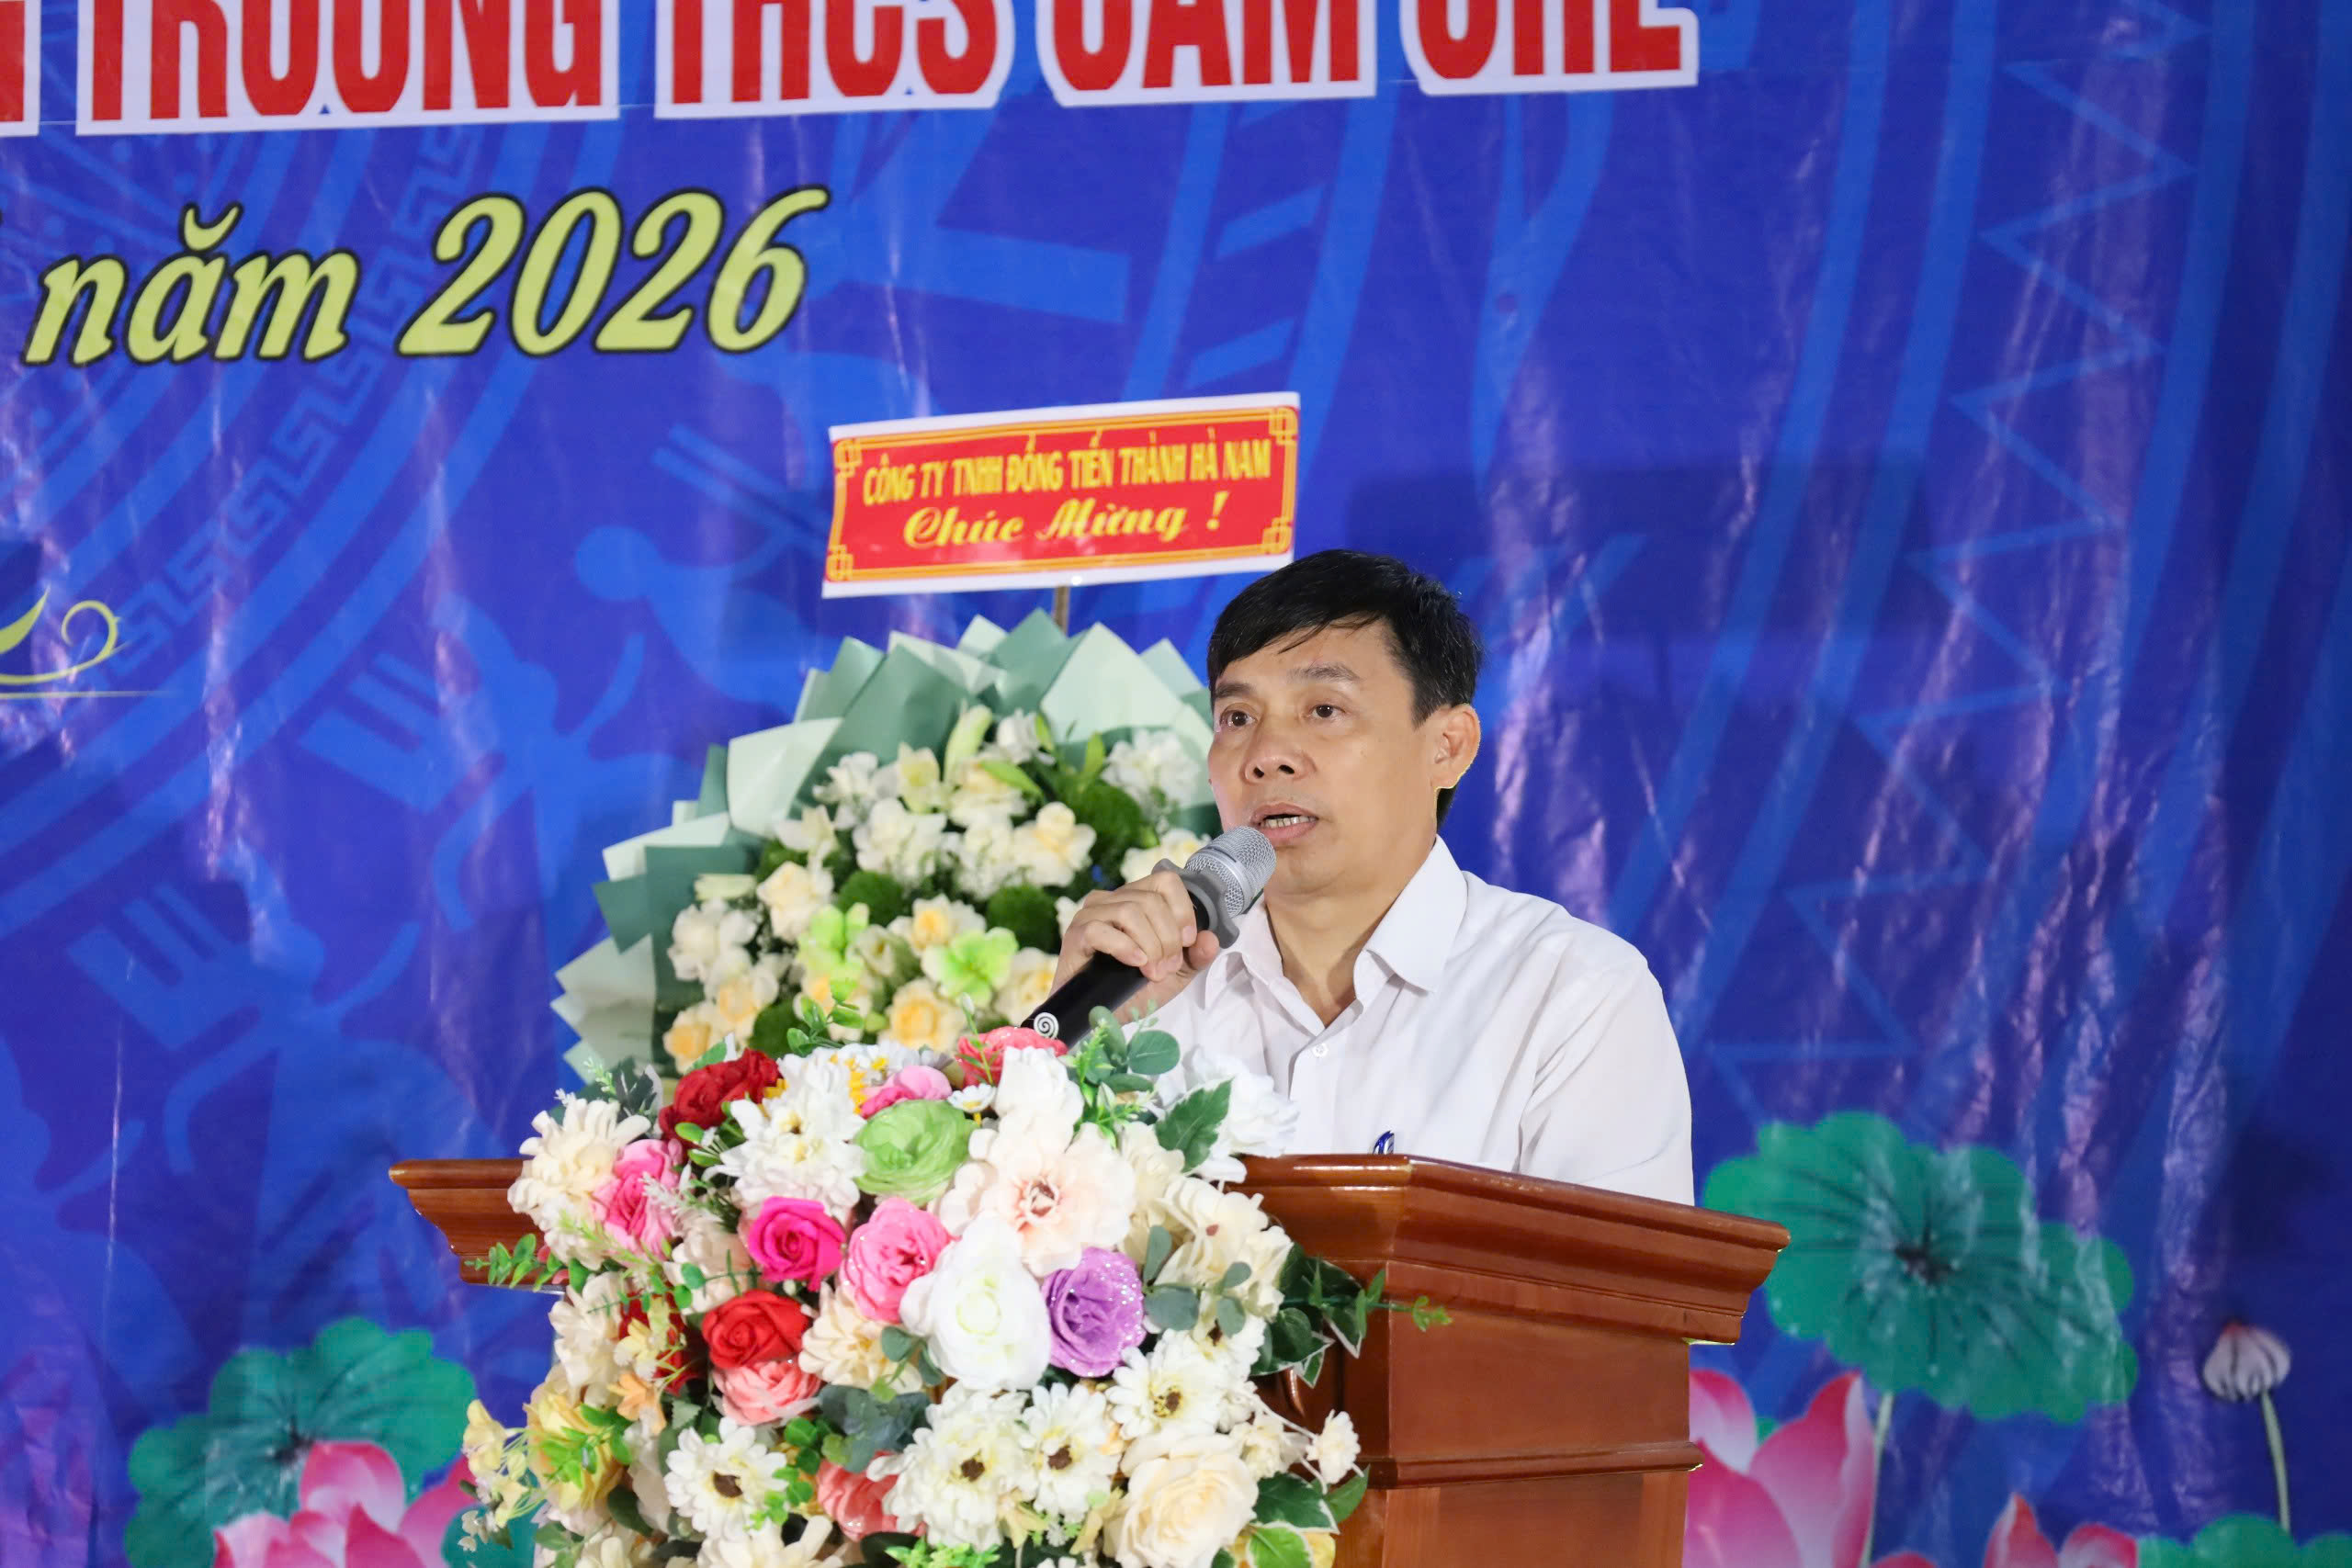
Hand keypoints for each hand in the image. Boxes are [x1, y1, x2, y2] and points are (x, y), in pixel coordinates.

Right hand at [1054, 867, 1223, 1013]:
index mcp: (1137, 899)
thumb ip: (1196, 956)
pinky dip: (1125, 948)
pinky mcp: (1076, 934)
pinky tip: (1135, 964)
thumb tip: (1210, 939)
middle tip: (1167, 967)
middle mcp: (1112, 899)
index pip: (1166, 881)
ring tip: (1152, 971)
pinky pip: (1101, 930)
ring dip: (1150, 945)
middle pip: (1151, 901)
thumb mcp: (1176, 974)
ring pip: (1130, 912)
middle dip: (1168, 938)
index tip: (1187, 942)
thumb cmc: (1135, 989)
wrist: (1102, 1016)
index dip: (1182, 910)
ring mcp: (1091, 914)